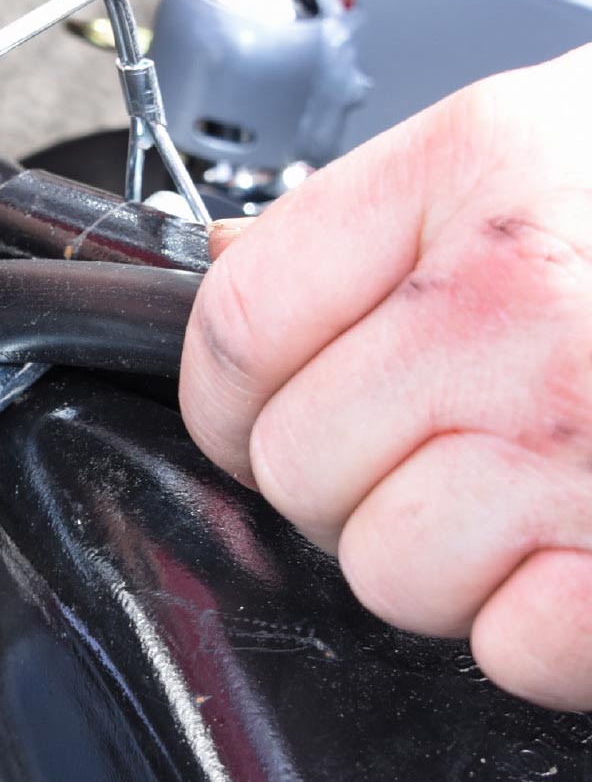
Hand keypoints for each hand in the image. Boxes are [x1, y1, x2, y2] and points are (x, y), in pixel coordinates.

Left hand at [181, 45, 591, 708]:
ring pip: (389, 570)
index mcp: (472, 178)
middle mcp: (523, 310)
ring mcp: (591, 444)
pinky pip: (511, 647)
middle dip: (342, 473)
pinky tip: (587, 546)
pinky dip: (539, 623)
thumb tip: (227, 279)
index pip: (237, 326)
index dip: (226, 390)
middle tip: (431, 439)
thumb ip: (377, 216)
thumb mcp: (535, 134)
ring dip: (440, 553)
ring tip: (531, 487)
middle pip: (296, 465)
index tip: (254, 406)